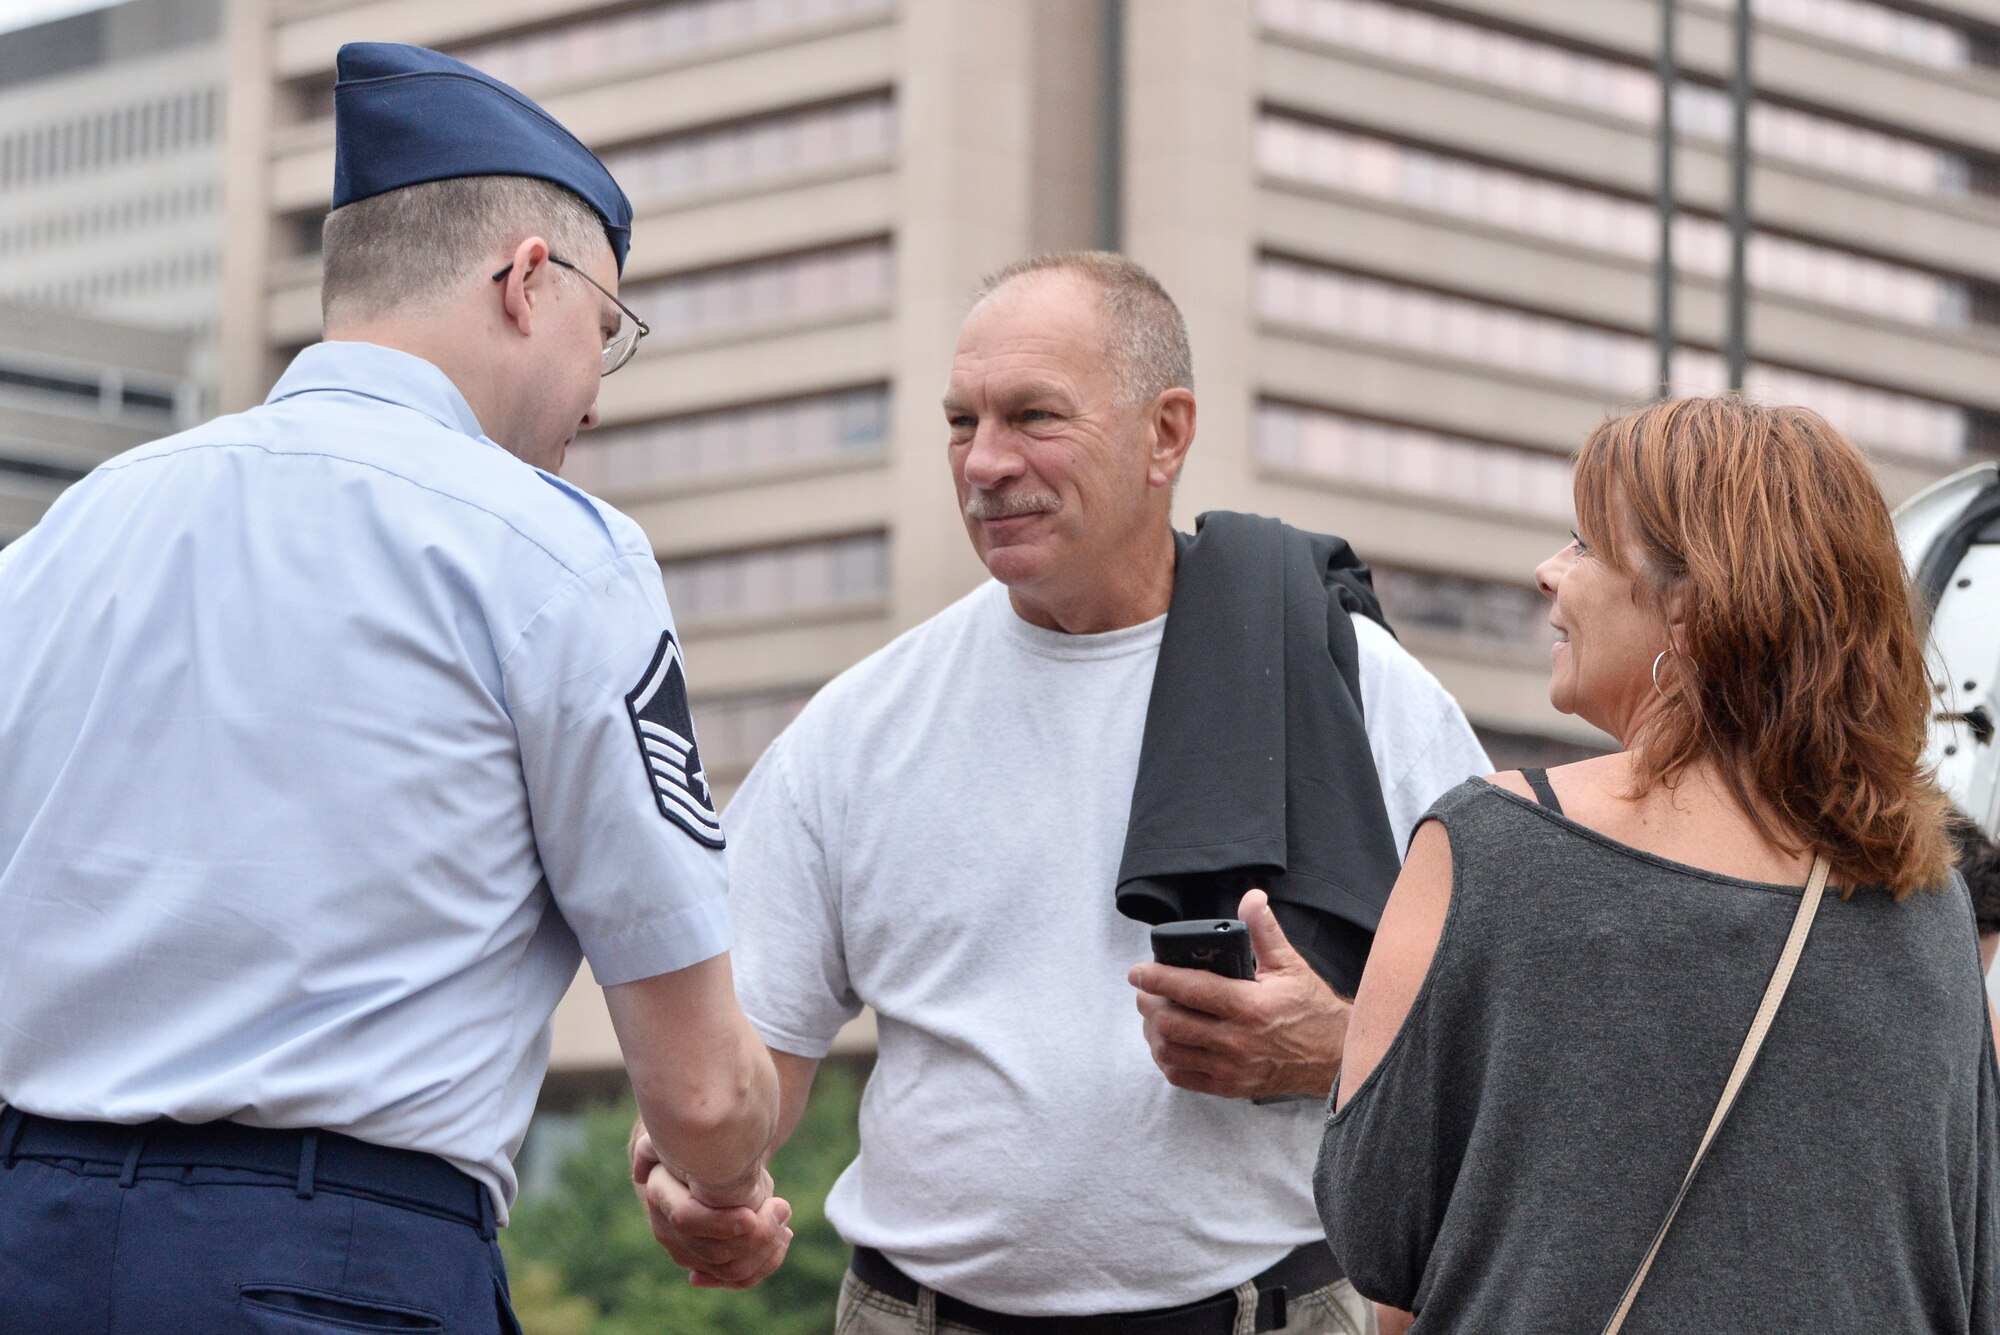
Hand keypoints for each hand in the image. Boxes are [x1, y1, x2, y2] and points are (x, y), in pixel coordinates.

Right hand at [631, 1128, 792, 1287]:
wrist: (705, 1164)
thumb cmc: (699, 1145)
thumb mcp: (683, 1135)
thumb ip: (660, 1142)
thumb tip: (641, 1172)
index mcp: (660, 1196)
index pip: (686, 1219)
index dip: (720, 1222)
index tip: (752, 1214)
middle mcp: (668, 1231)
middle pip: (714, 1251)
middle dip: (755, 1235)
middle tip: (783, 1206)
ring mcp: (687, 1254)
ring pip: (730, 1270)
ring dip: (765, 1249)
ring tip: (784, 1219)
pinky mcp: (708, 1267)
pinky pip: (740, 1279)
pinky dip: (767, 1262)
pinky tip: (782, 1236)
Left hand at [1126, 888, 1347, 1099]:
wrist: (1333, 1057)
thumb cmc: (1309, 1008)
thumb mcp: (1290, 965)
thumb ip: (1264, 931)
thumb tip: (1251, 898)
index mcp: (1248, 1006)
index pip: (1190, 990)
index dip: (1156, 978)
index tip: (1137, 971)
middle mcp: (1237, 1040)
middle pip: (1171, 1023)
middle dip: (1148, 1004)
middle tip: (1144, 991)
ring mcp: (1231, 1068)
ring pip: (1170, 1052)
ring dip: (1153, 1032)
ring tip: (1154, 1015)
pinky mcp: (1230, 1087)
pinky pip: (1182, 1077)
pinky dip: (1166, 1059)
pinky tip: (1169, 1042)